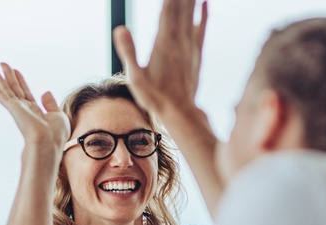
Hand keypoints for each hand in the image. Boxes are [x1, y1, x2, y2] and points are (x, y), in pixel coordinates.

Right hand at [0, 63, 69, 153]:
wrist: (48, 142)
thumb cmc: (55, 135)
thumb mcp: (58, 116)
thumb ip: (51, 104)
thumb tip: (45, 92)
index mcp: (35, 112)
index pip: (26, 93)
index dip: (21, 82)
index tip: (16, 71)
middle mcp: (24, 110)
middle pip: (14, 89)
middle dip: (9, 77)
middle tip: (3, 65)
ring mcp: (17, 109)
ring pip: (6, 91)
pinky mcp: (12, 108)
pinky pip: (1, 93)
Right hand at [112, 0, 207, 116]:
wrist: (180, 113)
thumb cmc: (155, 98)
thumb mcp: (135, 77)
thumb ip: (128, 52)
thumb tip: (120, 28)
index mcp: (163, 42)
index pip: (167, 8)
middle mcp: (179, 40)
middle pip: (181, 6)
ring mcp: (189, 46)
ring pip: (192, 13)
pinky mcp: (196, 54)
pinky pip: (202, 28)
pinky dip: (204, 13)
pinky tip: (206, 2)